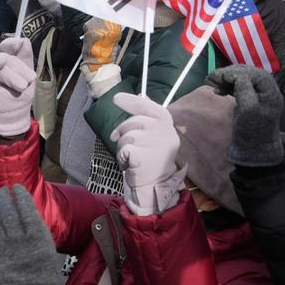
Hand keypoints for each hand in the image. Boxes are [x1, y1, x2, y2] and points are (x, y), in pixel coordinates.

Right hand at [0, 36, 34, 137]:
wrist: (15, 111)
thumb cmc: (21, 93)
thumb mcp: (28, 73)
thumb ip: (26, 56)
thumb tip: (23, 39)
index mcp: (11, 58)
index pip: (10, 45)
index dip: (14, 43)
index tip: (20, 42)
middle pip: (8, 55)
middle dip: (20, 68)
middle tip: (28, 82)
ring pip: (1, 62)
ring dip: (13, 76)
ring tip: (21, 88)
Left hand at [0, 185, 68, 284]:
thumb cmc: (41, 267)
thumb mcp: (45, 243)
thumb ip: (34, 224)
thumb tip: (23, 205)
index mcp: (35, 235)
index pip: (25, 206)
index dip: (20, 194)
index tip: (17, 187)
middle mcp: (17, 238)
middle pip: (7, 210)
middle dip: (5, 197)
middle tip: (3, 191)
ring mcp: (1, 246)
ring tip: (1, 212)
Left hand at [109, 93, 185, 215]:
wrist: (155, 186)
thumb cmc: (151, 161)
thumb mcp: (153, 137)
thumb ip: (146, 120)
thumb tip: (136, 97)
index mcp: (168, 126)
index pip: (150, 107)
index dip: (132, 101)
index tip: (116, 98)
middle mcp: (165, 133)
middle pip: (133, 122)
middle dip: (123, 132)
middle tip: (127, 146)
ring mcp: (155, 144)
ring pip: (125, 136)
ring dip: (122, 148)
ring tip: (132, 158)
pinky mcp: (143, 156)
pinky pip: (123, 149)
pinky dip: (122, 158)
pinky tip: (130, 165)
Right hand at [205, 66, 284, 167]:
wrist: (253, 148)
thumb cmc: (252, 130)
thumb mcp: (248, 109)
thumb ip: (244, 89)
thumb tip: (235, 75)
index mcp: (271, 92)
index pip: (255, 74)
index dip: (238, 72)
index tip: (222, 76)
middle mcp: (266, 91)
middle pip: (248, 73)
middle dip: (230, 73)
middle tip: (213, 77)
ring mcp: (257, 95)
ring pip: (241, 78)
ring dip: (226, 78)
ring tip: (212, 83)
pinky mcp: (248, 99)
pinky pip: (238, 86)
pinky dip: (227, 85)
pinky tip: (218, 90)